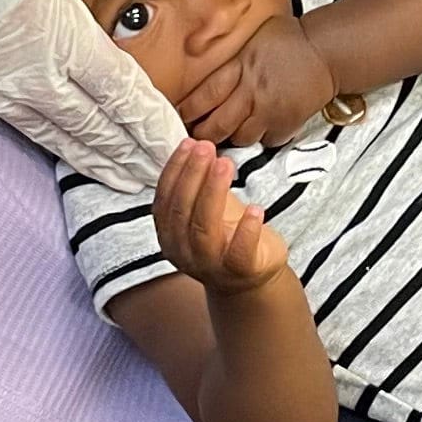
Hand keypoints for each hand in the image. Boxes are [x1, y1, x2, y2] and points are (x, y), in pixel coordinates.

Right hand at [0, 0, 193, 193]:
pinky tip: (30, 124)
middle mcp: (15, 69)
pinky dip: (28, 129)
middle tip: (153, 182)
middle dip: (122, 155)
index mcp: (52, 34)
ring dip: (78, 152)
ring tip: (104, 171)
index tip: (180, 153)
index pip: (118, 95)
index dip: (151, 127)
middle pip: (82, 127)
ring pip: (37, 128)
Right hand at [150, 137, 297, 297]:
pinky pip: (239, 251)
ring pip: (204, 228)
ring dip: (213, 192)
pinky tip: (256, 208)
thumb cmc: (226, 235)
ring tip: (225, 164)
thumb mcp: (205, 208)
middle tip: (206, 147)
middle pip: (181, 211)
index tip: (189, 143)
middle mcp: (183, 251)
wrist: (251, 279)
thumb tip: (193, 143)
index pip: (165, 199)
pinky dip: (247, 229)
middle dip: (193, 175)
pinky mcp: (238, 270)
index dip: (175, 170)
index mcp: (169, 234)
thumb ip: (196, 184)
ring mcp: (209, 264)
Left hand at [179, 14, 344, 147]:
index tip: (180, 116)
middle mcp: (252, 91)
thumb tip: (204, 53)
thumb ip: (232, 55)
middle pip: (217, 125)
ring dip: (231, 137)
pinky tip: (259, 128)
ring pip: (239, 138)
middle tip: (197, 134)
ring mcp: (270, 110)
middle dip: (203, 134)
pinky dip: (261, 138)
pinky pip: (266, 141)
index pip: (205, 95)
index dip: (188, 110)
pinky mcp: (287, 122)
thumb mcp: (253, 36)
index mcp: (241, 66)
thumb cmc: (291, 38)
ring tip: (227, 132)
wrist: (327, 50)